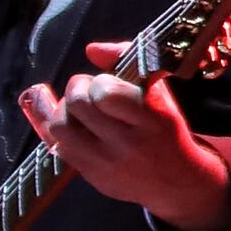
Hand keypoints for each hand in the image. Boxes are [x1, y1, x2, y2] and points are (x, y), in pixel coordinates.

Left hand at [24, 69, 230, 230]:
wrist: (174, 181)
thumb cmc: (164, 129)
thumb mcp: (158, 92)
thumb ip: (127, 61)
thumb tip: (92, 49)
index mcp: (151, 119)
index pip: (105, 93)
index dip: (99, 82)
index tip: (107, 82)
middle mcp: (127, 144)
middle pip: (77, 105)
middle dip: (77, 89)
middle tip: (88, 91)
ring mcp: (106, 163)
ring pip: (59, 126)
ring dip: (63, 110)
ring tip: (78, 110)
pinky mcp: (91, 176)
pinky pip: (56, 146)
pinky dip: (58, 129)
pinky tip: (68, 122)